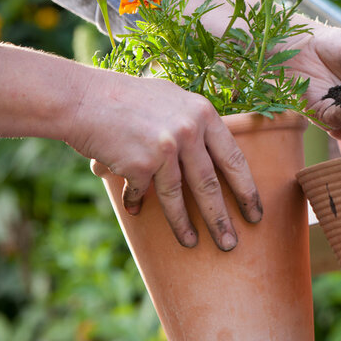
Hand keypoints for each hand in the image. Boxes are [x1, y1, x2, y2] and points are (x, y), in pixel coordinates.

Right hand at [68, 69, 261, 250]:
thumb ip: (194, 121)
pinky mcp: (139, 164)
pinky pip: (142, 193)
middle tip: (231, 243)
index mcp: (204, 114)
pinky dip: (137, 203)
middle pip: (211, 184)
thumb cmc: (128, 96)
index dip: (247, 189)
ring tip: (193, 243)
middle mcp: (189, 131)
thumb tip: (213, 149)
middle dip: (222, 218)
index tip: (255, 211)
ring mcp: (165, 148)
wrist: (84, 97)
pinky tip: (136, 212)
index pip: (234, 158)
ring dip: (185, 225)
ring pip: (178, 196)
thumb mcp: (173, 98)